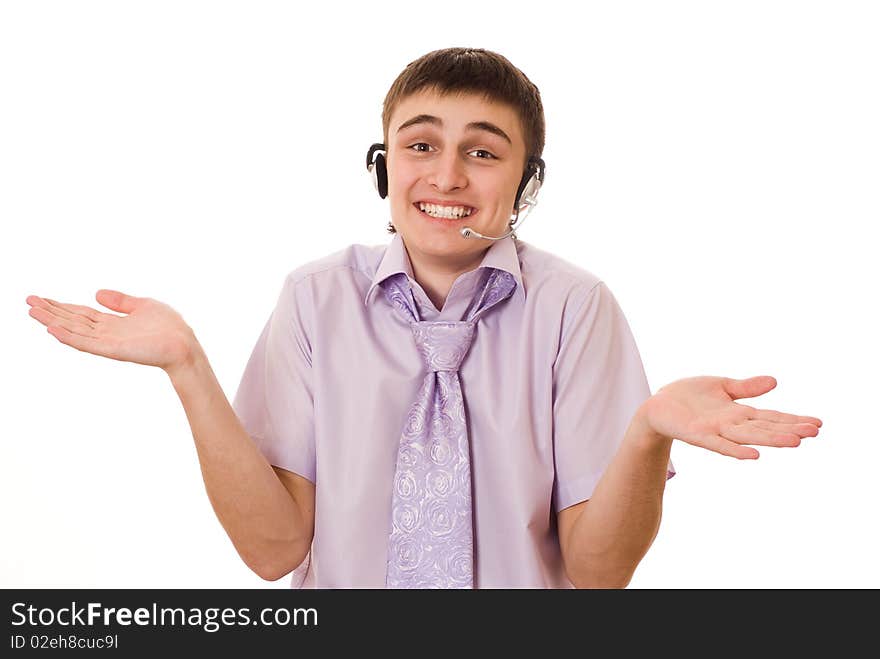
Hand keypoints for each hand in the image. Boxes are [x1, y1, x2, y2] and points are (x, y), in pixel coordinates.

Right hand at [26, 289, 197, 373]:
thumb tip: (96, 292)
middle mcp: (106, 333)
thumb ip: (120, 301)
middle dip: (50, 311)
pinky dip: (68, 337)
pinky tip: (52, 329)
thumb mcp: (142, 305)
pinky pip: (86, 343)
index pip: (80, 314)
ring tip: (32, 312)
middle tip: (27, 301)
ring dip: (53, 321)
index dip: (61, 306)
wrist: (184, 344)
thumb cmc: (169, 328)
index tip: (41, 298)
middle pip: (72, 320)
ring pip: (74, 330)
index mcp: (112, 323)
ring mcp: (108, 342)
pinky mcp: (113, 350)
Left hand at [636, 375, 821, 459]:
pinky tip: (753, 456)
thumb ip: (746, 387)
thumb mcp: (721, 386)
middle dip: (789, 429)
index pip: (771, 417)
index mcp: (738, 413)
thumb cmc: (688, 396)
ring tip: (795, 442)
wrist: (657, 405)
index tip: (818, 424)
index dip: (793, 420)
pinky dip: (735, 450)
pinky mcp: (698, 435)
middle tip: (815, 432)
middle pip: (765, 428)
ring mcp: (716, 431)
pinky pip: (718, 445)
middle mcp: (731, 424)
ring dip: (770, 440)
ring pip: (748, 437)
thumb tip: (775, 382)